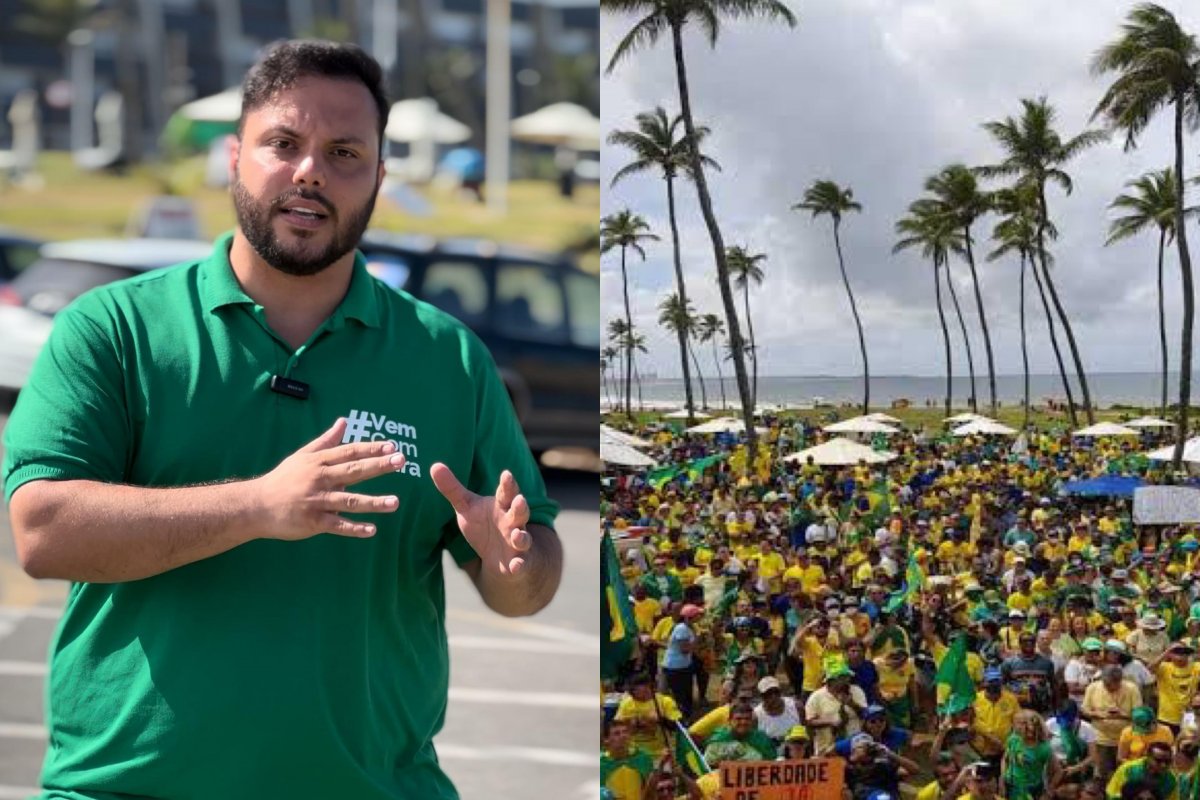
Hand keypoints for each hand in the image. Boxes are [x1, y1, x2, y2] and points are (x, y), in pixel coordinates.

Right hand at [252, 418, 404, 539]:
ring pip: (349, 501)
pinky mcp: (313, 521)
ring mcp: (317, 500)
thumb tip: (344, 421)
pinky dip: (354, 528)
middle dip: (379, 466)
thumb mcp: (303, 455)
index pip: (350, 452)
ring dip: (373, 502)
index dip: (371, 448)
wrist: (256, 505)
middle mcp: (319, 478)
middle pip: (353, 471)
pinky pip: (337, 525)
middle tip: (401, 461)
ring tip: (395, 503)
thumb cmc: (283, 479)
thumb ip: (326, 440)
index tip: (392, 446)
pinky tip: (372, 531)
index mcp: (319, 462)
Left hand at [431, 464, 531, 575]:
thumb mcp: (467, 508)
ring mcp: (517, 542)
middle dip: (520, 507)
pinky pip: (520, 563)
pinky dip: (519, 564)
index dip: (507, 484)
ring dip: (521, 537)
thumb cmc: (484, 527)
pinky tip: (515, 566)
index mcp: (502, 506)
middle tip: (519, 500)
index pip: (506, 492)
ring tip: (517, 536)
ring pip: (522, 538)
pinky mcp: (518, 561)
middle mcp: (513, 522)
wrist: (500, 558)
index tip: (506, 474)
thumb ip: (453, 489)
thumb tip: (434, 465)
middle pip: (519, 512)